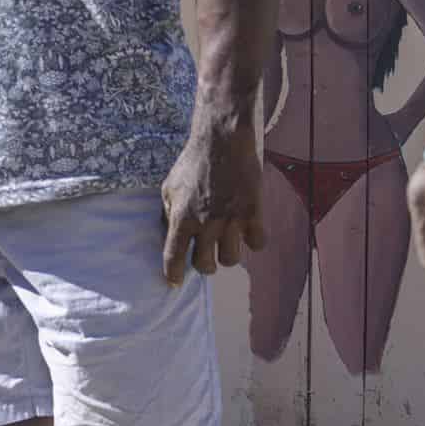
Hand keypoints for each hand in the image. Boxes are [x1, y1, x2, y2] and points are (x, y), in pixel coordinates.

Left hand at [160, 120, 266, 286]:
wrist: (223, 141)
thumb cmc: (192, 163)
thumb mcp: (169, 188)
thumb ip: (168, 214)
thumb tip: (166, 236)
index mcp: (180, 217)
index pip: (173, 256)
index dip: (173, 274)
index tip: (173, 283)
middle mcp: (204, 222)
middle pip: (205, 265)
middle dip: (205, 267)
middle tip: (206, 258)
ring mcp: (230, 218)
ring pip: (232, 259)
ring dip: (228, 255)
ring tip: (226, 243)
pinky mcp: (253, 211)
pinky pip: (258, 243)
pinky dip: (253, 241)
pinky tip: (248, 232)